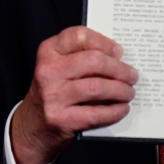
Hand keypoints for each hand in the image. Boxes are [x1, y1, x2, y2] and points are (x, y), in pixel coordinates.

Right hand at [11, 26, 138, 163]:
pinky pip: (96, 113)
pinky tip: (122, 109)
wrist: (31, 127)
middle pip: (94, 61)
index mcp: (49, 52)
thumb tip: (118, 57)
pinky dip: (115, 111)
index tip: (118, 51)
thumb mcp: (59, 67)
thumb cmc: (54, 92)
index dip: (103, 41)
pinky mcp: (60, 119)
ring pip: (98, 87)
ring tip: (129, 92)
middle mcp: (48, 71)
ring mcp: (52, 96)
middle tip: (132, 76)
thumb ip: (82, 56)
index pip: (79, 36)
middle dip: (119, 69)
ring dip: (121, 90)